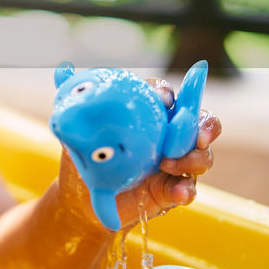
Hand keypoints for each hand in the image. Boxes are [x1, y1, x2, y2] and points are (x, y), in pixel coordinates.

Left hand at [58, 77, 220, 232]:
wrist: (81, 199)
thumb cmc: (85, 158)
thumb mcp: (77, 130)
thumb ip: (77, 103)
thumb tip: (63, 69)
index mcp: (149, 115)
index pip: (166, 96)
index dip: (170, 95)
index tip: (164, 100)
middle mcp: (167, 135)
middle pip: (200, 122)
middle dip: (205, 125)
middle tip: (197, 136)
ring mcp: (174, 162)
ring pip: (202, 155)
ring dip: (195, 158)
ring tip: (171, 164)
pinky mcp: (172, 188)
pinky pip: (188, 187)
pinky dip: (186, 189)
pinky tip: (178, 193)